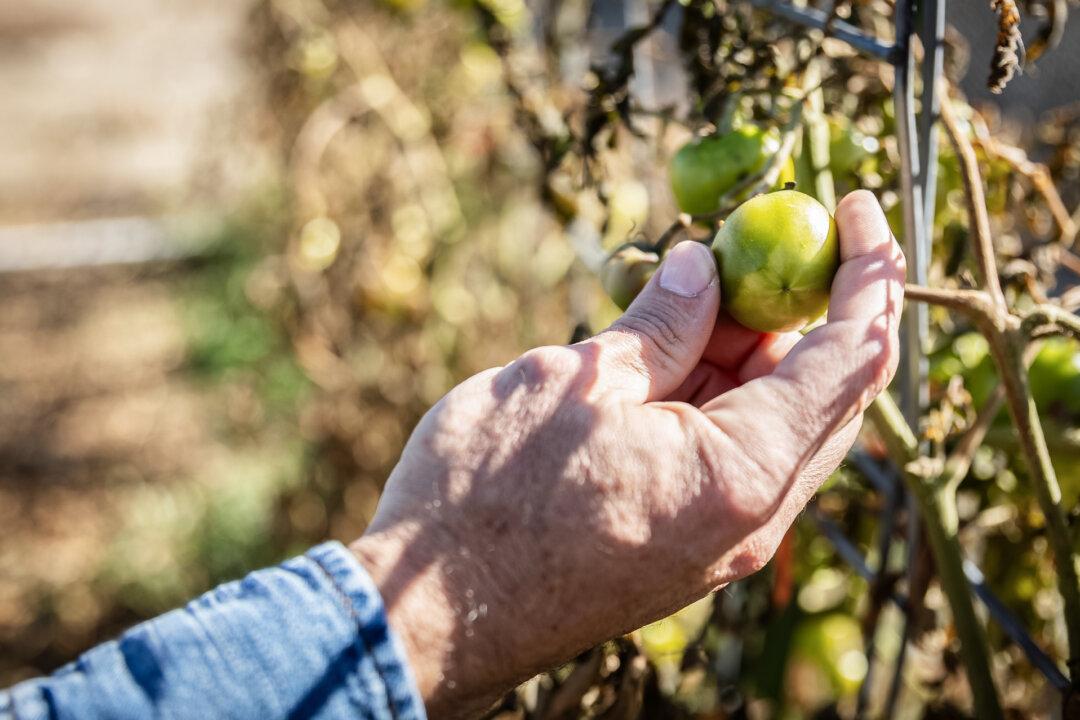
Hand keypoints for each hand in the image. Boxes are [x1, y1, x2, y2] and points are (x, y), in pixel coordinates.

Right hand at [351, 190, 905, 717]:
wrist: (429, 615)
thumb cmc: (488, 498)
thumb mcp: (574, 382)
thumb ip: (658, 326)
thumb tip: (705, 270)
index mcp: (741, 474)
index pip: (849, 359)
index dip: (864, 274)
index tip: (855, 207)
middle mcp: (751, 519)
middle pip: (823, 392)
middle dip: (805, 307)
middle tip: (760, 241)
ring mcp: (719, 539)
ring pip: (772, 421)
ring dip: (752, 349)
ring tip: (696, 291)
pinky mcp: (684, 542)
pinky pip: (730, 453)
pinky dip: (718, 392)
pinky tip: (672, 351)